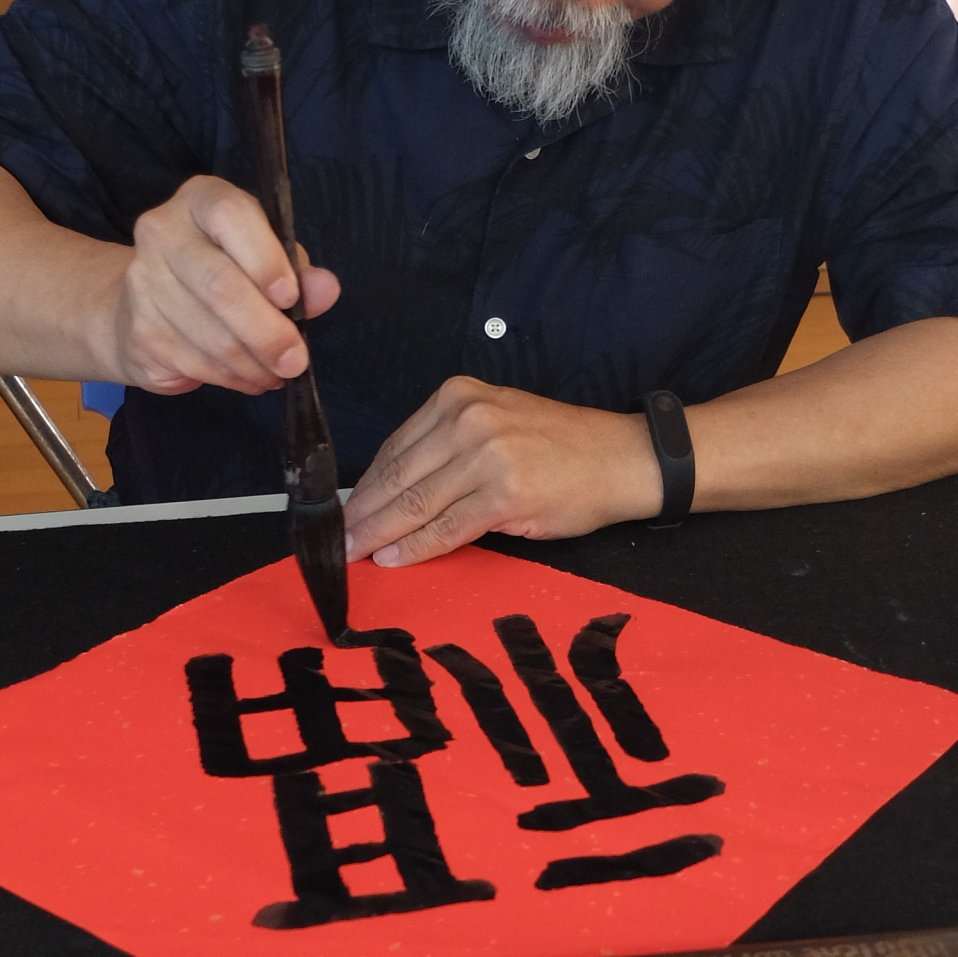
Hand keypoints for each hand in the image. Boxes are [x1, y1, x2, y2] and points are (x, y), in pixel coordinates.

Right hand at [105, 175, 340, 394]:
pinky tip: (250, 378)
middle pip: (219, 285)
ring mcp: (143, 283)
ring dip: (255, 364)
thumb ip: (298, 271)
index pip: (230, 216)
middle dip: (267, 332)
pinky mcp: (139, 332)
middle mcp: (162, 232)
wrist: (141, 304)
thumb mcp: (265, 256)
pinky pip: (198, 365)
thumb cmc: (221, 269)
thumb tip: (325, 290)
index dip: (264, 259)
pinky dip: (234, 379)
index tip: (290, 298)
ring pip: (212, 336)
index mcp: (200, 200)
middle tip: (296, 360)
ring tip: (277, 372)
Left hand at [344, 379, 663, 566]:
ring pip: (415, 503)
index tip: (343, 512)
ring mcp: (487, 455)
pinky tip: (394, 558)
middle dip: (362, 514)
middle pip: (398, 476)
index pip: (396, 448)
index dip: (365, 487)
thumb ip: (445, 446)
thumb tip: (393, 490)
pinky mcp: (505, 493)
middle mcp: (469, 419)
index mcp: (458, 397)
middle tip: (335, 541)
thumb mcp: (496, 424)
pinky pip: (447, 527)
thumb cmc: (561, 447)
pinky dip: (416, 547)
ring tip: (354, 554)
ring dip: (378, 534)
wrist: (622, 459)